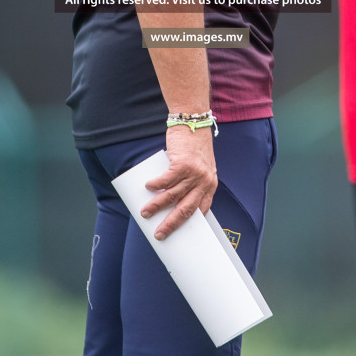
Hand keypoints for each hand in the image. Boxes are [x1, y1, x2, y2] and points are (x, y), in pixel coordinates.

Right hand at [141, 124, 217, 239]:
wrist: (194, 122)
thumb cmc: (194, 145)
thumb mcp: (200, 166)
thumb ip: (191, 181)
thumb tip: (171, 198)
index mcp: (210, 184)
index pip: (202, 210)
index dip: (190, 223)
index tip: (179, 234)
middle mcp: (204, 181)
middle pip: (186, 209)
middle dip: (171, 224)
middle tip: (159, 234)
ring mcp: (194, 173)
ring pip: (172, 196)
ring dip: (156, 206)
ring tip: (145, 212)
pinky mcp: (182, 164)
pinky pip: (166, 180)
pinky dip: (155, 185)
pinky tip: (148, 187)